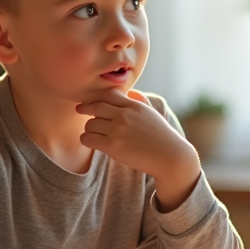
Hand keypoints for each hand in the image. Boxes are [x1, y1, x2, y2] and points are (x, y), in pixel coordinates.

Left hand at [76, 89, 199, 210]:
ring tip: (92, 132)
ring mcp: (118, 130)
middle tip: (79, 110)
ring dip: (88, 128)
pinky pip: (88, 139)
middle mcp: (124, 115)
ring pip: (90, 124)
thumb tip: (130, 92)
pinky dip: (86, 139)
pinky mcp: (113, 146)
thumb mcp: (152, 112)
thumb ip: (140, 100)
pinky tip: (91, 142)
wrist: (169, 156)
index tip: (90, 101)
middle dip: (85, 108)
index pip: (107, 95)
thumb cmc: (161, 135)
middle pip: (95, 107)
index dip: (96, 97)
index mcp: (133, 105)